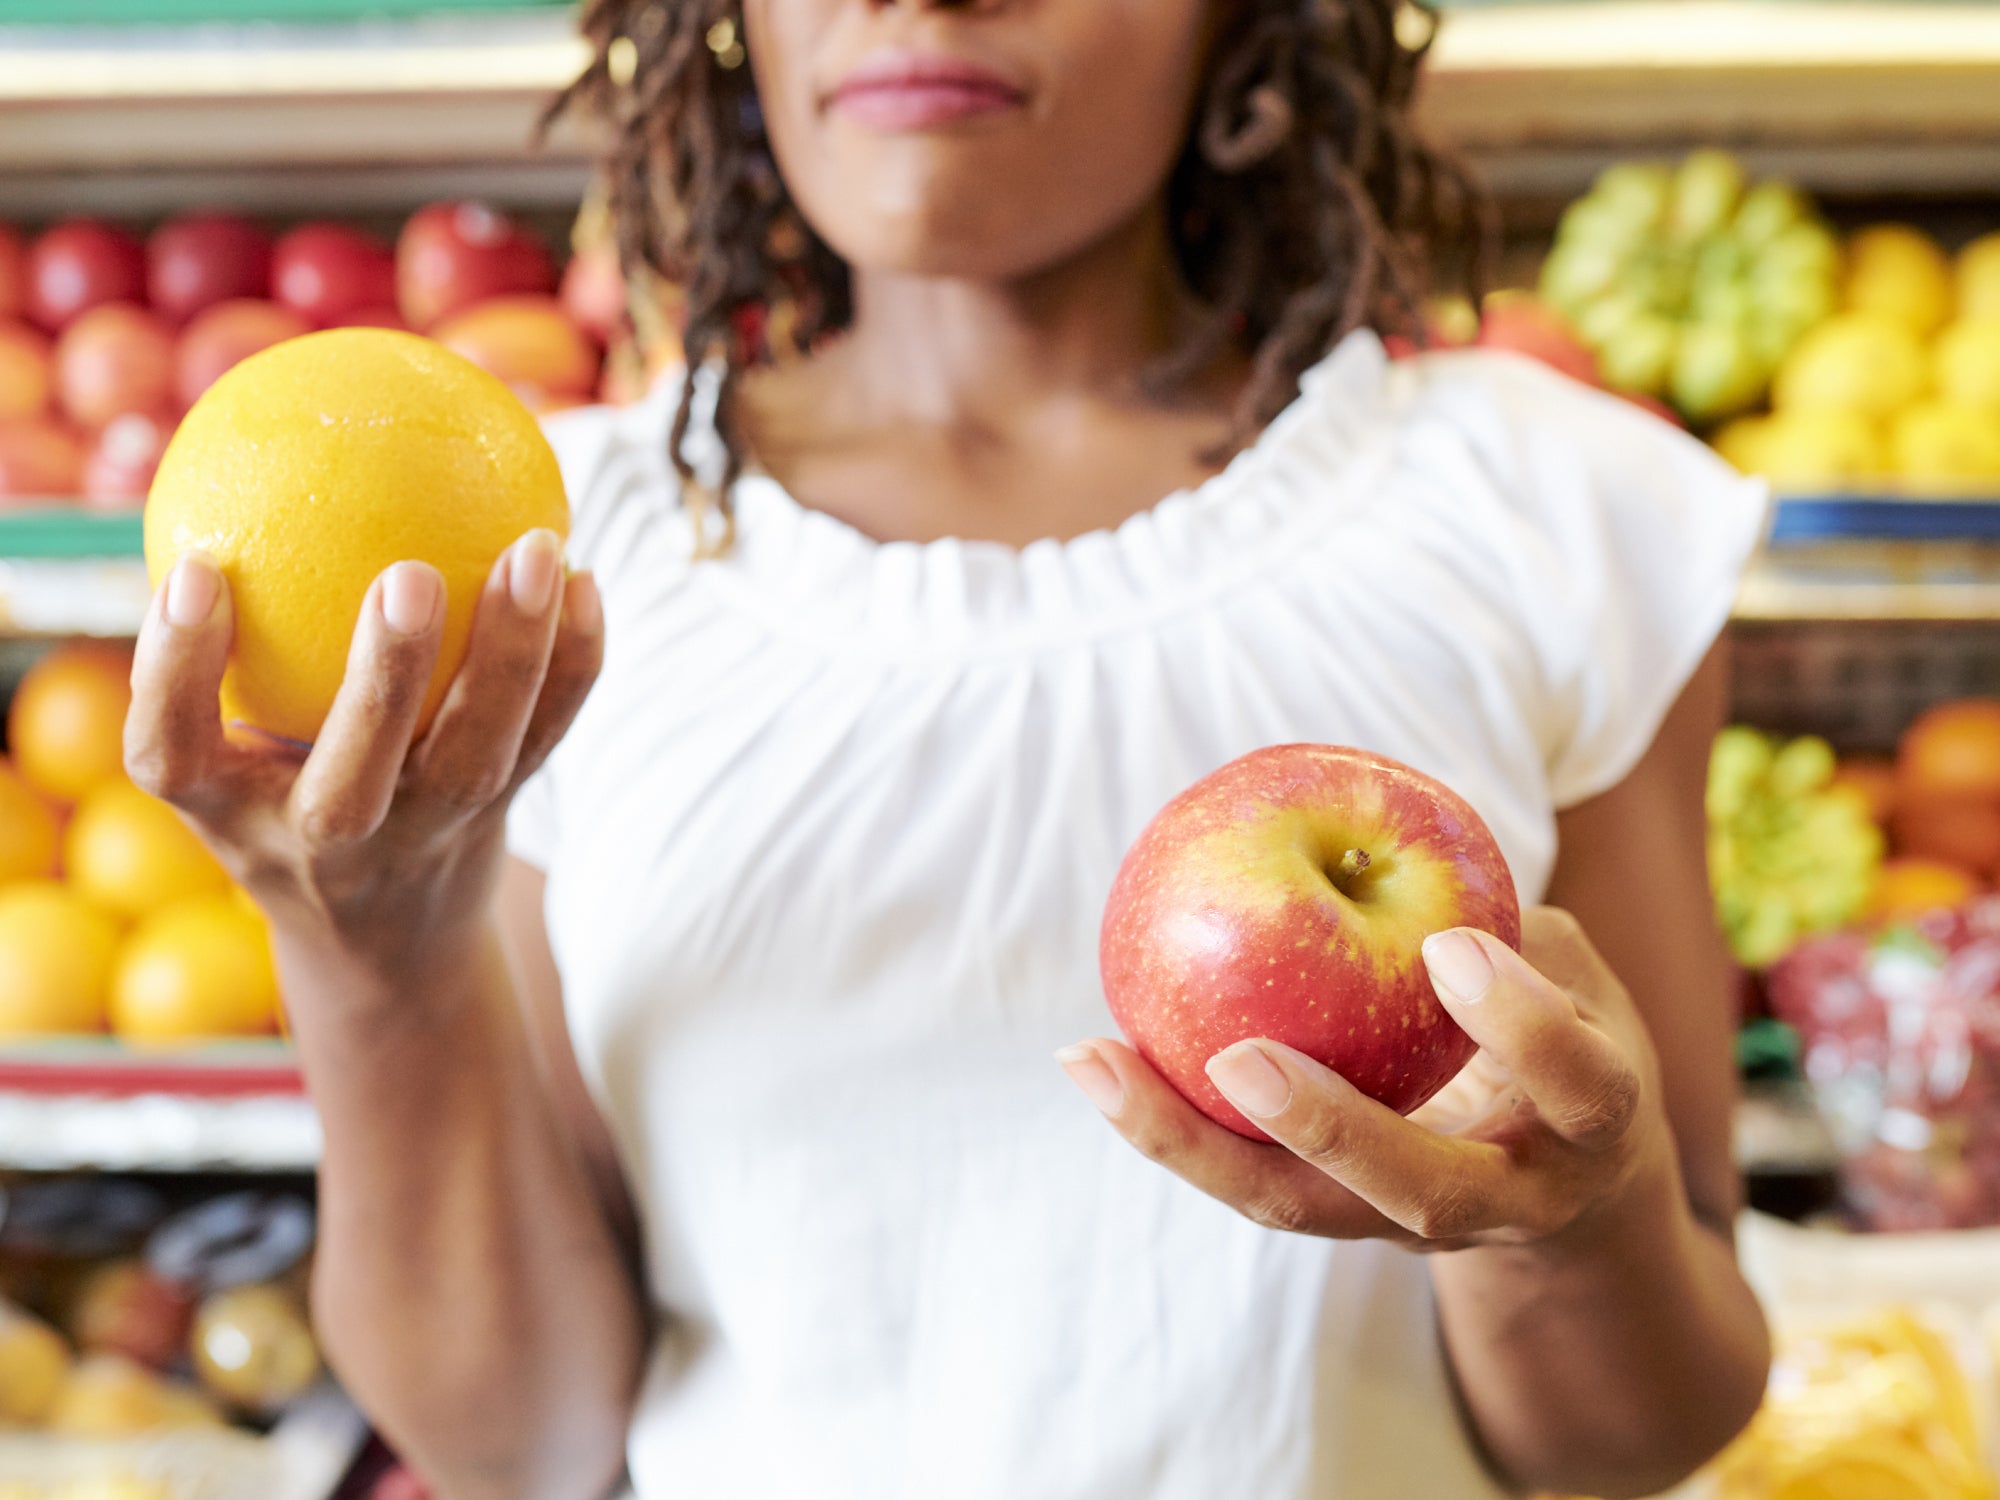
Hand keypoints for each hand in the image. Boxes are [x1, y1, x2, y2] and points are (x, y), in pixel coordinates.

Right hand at [124, 529, 602, 990]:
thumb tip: (232, 468)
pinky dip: (574, 664)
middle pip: (350, 786)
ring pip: (476, 761)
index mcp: (230, 814)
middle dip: (382, 685)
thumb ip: (225, 647)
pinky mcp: (501, 817)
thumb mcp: (227, 749)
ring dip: (512, 658)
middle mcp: (325, 841)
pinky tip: (585, 581)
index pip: (174, 753)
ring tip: (537, 548)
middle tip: (407, 573)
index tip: (195, 569)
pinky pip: (546, 739)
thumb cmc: (281, 795)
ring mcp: (424, 838)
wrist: (387, 941)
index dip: (174, 671)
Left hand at [1058, 907, 1671, 1250]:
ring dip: (1192, 1142)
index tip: (1450, 946)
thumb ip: (1513, 927)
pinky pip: (1247, 1176)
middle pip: (1419, 1192)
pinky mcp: (1336, 1217)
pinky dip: (1170, 1124)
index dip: (1522, 1024)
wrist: (1568, 1192)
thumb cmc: (1568, 1039)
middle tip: (1241, 1060)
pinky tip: (1094, 1058)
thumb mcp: (1579, 980)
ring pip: (1298, 1206)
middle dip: (1329, 1129)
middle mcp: (1510, 1198)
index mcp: (1592, 1126)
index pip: (1578, 1085)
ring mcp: (1412, 1227)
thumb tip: (1396, 845)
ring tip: (1095, 1062)